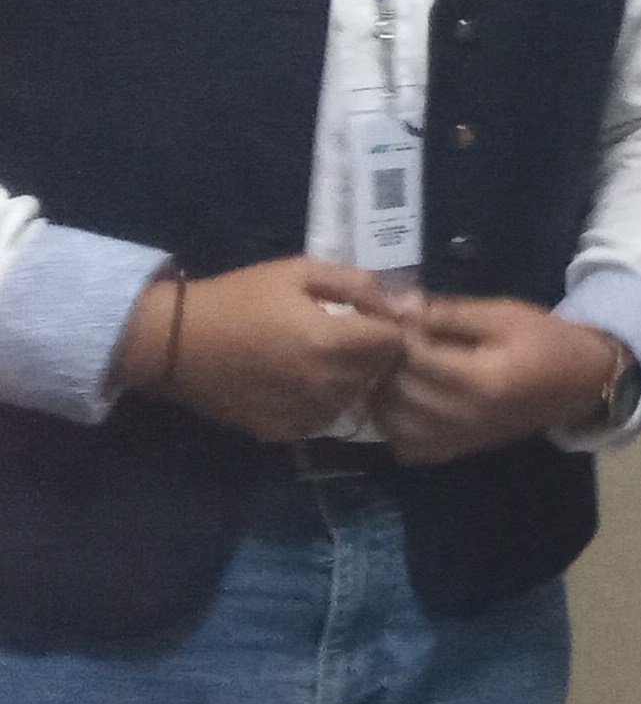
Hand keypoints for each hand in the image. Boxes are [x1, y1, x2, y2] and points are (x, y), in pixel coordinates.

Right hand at [123, 257, 412, 441]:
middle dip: (371, 351)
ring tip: (314, 356)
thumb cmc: (238, 298)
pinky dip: (320, 400)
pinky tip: (295, 380)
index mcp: (333, 342)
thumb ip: (357, 284)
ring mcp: (305, 412)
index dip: (389, 326)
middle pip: (378, 371)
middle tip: (340, 333)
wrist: (174, 342)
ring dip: (347, 378)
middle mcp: (326, 384)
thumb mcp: (298, 272)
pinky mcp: (283, 431)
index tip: (369, 317)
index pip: (396, 342)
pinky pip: (323, 416)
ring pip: (354, 396)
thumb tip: (403, 303)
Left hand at [374, 298, 628, 464]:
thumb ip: (449, 312)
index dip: (399, 332)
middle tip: (397, 341)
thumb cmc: (547, 341)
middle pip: (398, 390)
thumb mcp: (504, 314)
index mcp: (480, 380)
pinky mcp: (460, 449)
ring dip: (385, 394)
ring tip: (399, 370)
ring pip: (393, 422)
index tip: (402, 317)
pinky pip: (408, 447)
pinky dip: (397, 427)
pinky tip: (407, 403)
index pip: (413, 356)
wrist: (584, 382)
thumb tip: (397, 304)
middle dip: (389, 362)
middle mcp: (465, 416)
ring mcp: (460, 438)